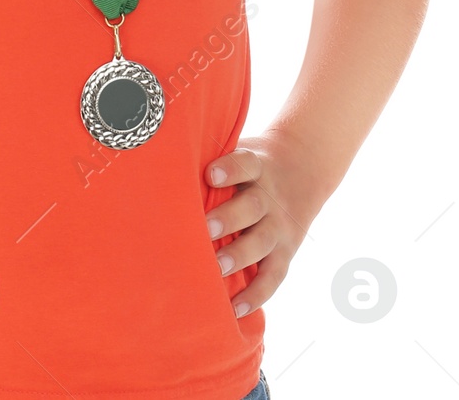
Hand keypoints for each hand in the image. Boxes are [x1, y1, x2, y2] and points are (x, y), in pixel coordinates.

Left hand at [203, 129, 329, 318]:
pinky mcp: (286, 252)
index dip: (229, 169)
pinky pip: (274, 276)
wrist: (302, 169)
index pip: (245, 164)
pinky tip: (235, 308)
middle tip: (206, 229)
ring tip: (217, 268)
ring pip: (263, 242)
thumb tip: (156, 168)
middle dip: (229, 218)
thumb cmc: (246, 166)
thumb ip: (208, 160)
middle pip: (253, 206)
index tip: (210, 175)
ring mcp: (280, 226)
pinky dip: (256, 294)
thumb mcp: (236, 151)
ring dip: (240, 256)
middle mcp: (270, 197)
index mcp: (256, 166)